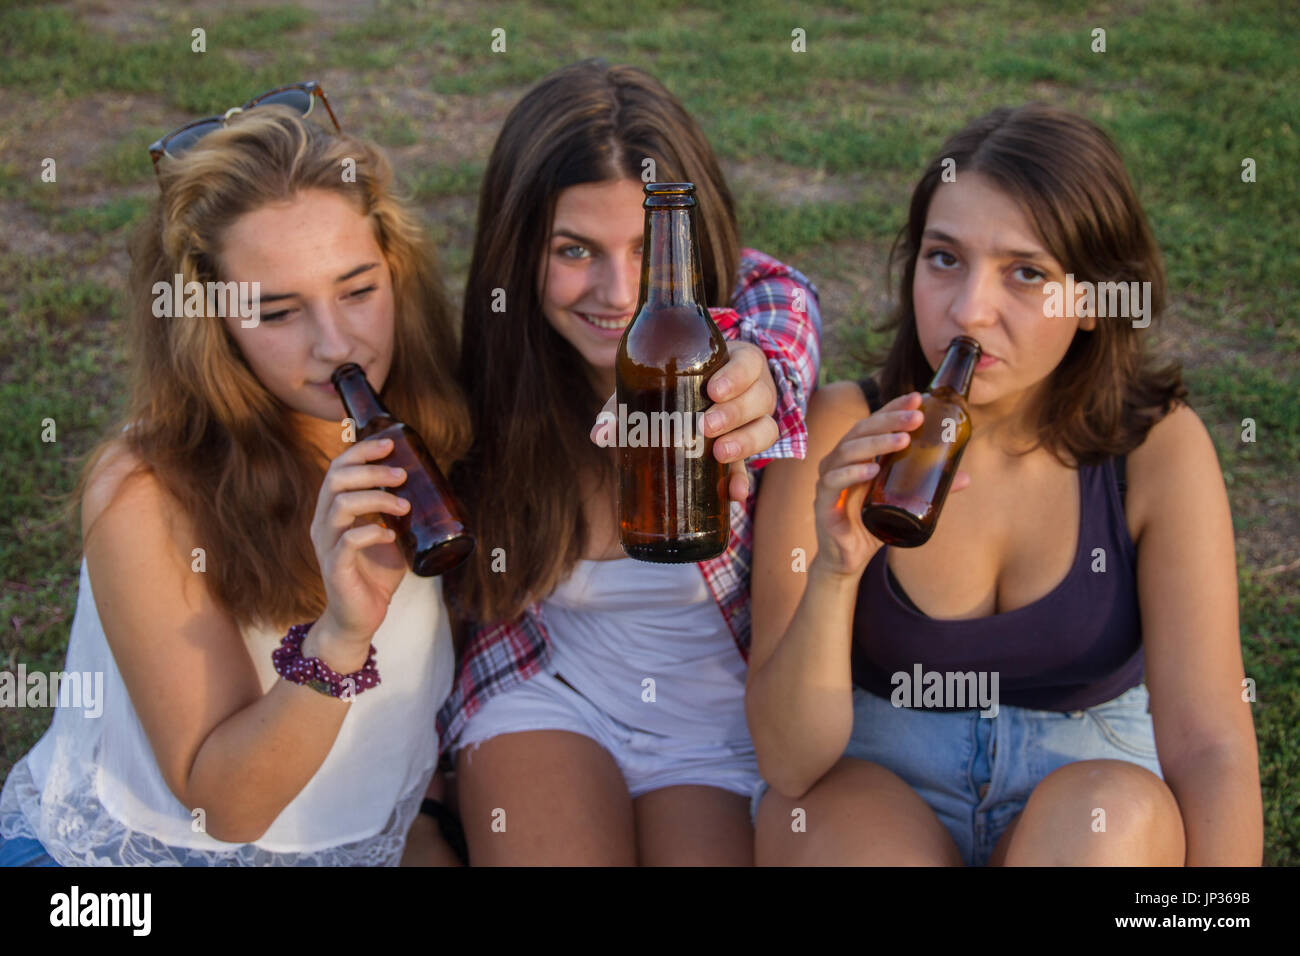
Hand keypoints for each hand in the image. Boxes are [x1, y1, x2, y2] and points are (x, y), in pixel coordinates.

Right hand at [309, 437, 410, 654]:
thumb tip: (434, 489)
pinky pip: (348, 541)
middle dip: (372, 470)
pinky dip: (371, 532)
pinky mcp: (334, 568)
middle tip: (402, 474)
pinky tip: (390, 535)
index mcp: (333, 510)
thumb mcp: (391, 535)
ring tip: (404, 505)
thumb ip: (400, 515)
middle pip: (337, 479)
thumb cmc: (375, 574)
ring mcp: (326, 545)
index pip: (338, 468)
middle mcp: (323, 523)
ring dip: (377, 498)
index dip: (361, 451)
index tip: (389, 444)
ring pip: (341, 505)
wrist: (359, 617)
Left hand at [589, 341, 777, 501]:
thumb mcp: (652, 386)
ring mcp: (754, 422)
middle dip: (736, 412)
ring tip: (720, 453)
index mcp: (734, 364)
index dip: (737, 376)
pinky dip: (743, 481)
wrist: (692, 406)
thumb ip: (626, 405)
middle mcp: (753, 391)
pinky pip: (753, 466)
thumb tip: (600, 435)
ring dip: (745, 442)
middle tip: (707, 426)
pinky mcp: (746, 452)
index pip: (749, 363)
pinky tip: (734, 495)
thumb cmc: (672, 386)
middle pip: (761, 397)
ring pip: (766, 429)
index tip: (713, 390)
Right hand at [811, 391, 971, 577]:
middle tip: (917, 417)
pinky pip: (834, 481)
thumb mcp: (903, 502)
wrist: (847, 559)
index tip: (918, 397)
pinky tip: (873, 469)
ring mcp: (828, 480)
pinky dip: (853, 473)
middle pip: (861, 430)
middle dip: (889, 420)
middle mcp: (839, 461)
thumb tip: (965, 476)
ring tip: (903, 441)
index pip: (873, 423)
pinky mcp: (823, 502)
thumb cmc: (872, 524)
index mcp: (856, 455)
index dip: (893, 407)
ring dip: (876, 443)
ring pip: (847, 451)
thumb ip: (928, 488)